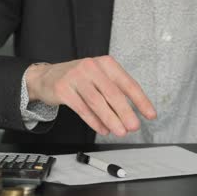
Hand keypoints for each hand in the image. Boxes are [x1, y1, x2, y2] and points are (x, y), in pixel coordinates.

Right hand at [25, 56, 156, 135]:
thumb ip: (116, 92)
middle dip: (126, 113)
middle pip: (113, 93)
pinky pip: (82, 109)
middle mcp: (92, 67)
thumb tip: (134, 113)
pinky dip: (94, 121)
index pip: (128, 84)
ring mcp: (76, 77)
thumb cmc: (79, 79)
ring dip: (111, 119)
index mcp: (106, 64)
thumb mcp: (100, 78)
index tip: (150, 114)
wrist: (47, 77)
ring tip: (120, 131)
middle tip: (134, 126)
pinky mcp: (63, 89)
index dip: (141, 101)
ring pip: (97, 102)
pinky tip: (103, 129)